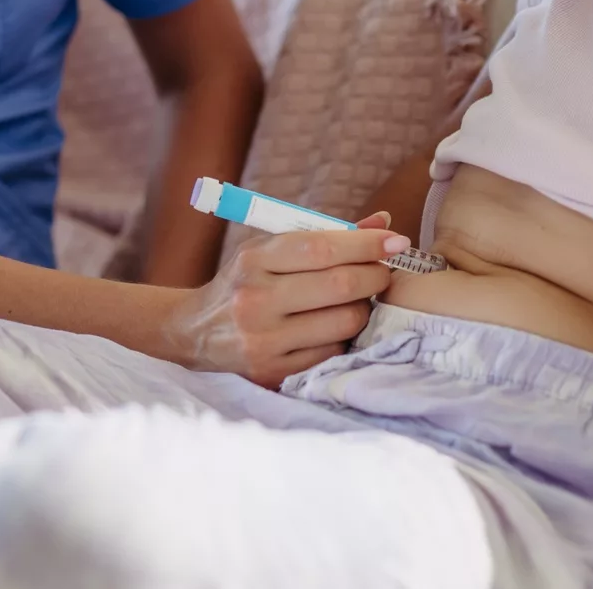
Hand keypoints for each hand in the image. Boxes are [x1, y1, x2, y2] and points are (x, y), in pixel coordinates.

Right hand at [164, 212, 405, 386]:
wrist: (197, 332)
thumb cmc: (245, 282)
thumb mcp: (270, 251)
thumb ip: (325, 237)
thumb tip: (382, 221)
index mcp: (253, 260)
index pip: (321, 248)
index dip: (366, 244)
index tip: (395, 241)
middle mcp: (255, 300)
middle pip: (339, 286)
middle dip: (375, 275)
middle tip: (383, 271)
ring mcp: (264, 341)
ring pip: (344, 322)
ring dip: (362, 309)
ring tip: (355, 300)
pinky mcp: (273, 372)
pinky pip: (333, 352)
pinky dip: (343, 338)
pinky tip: (334, 327)